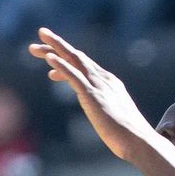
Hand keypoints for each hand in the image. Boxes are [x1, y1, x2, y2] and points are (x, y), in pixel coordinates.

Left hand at [28, 28, 152, 165]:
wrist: (139, 141)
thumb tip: (104, 118)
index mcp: (110, 83)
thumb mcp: (114, 119)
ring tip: (36, 44)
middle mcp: (104, 80)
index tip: (50, 59)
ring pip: (74, 60)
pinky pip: (74, 76)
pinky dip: (61, 65)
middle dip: (57, 45)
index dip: (65, 61)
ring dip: (54, 49)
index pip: (84, 66)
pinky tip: (49, 58)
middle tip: (40, 35)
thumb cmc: (129, 137)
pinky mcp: (93, 96)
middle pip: (77, 57)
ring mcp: (99, 86)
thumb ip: (106, 112)